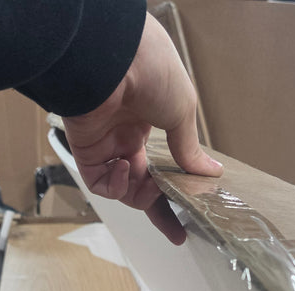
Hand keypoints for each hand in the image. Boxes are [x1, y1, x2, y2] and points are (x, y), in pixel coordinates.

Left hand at [62, 13, 221, 244]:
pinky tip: (126, 168)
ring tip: (152, 186)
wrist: (115, 58)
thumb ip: (189, 149)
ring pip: (122, 188)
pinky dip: (115, 186)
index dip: (174, 193)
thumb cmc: (152, 72)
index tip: (188, 219)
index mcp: (149, 123)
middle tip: (176, 228)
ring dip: (140, 195)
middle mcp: (125, 134)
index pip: (161, 166)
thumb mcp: (182, 112)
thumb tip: (210, 172)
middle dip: (158, 208)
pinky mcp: (85, 151)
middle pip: (141, 185)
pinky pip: (100, 183)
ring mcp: (105, 143)